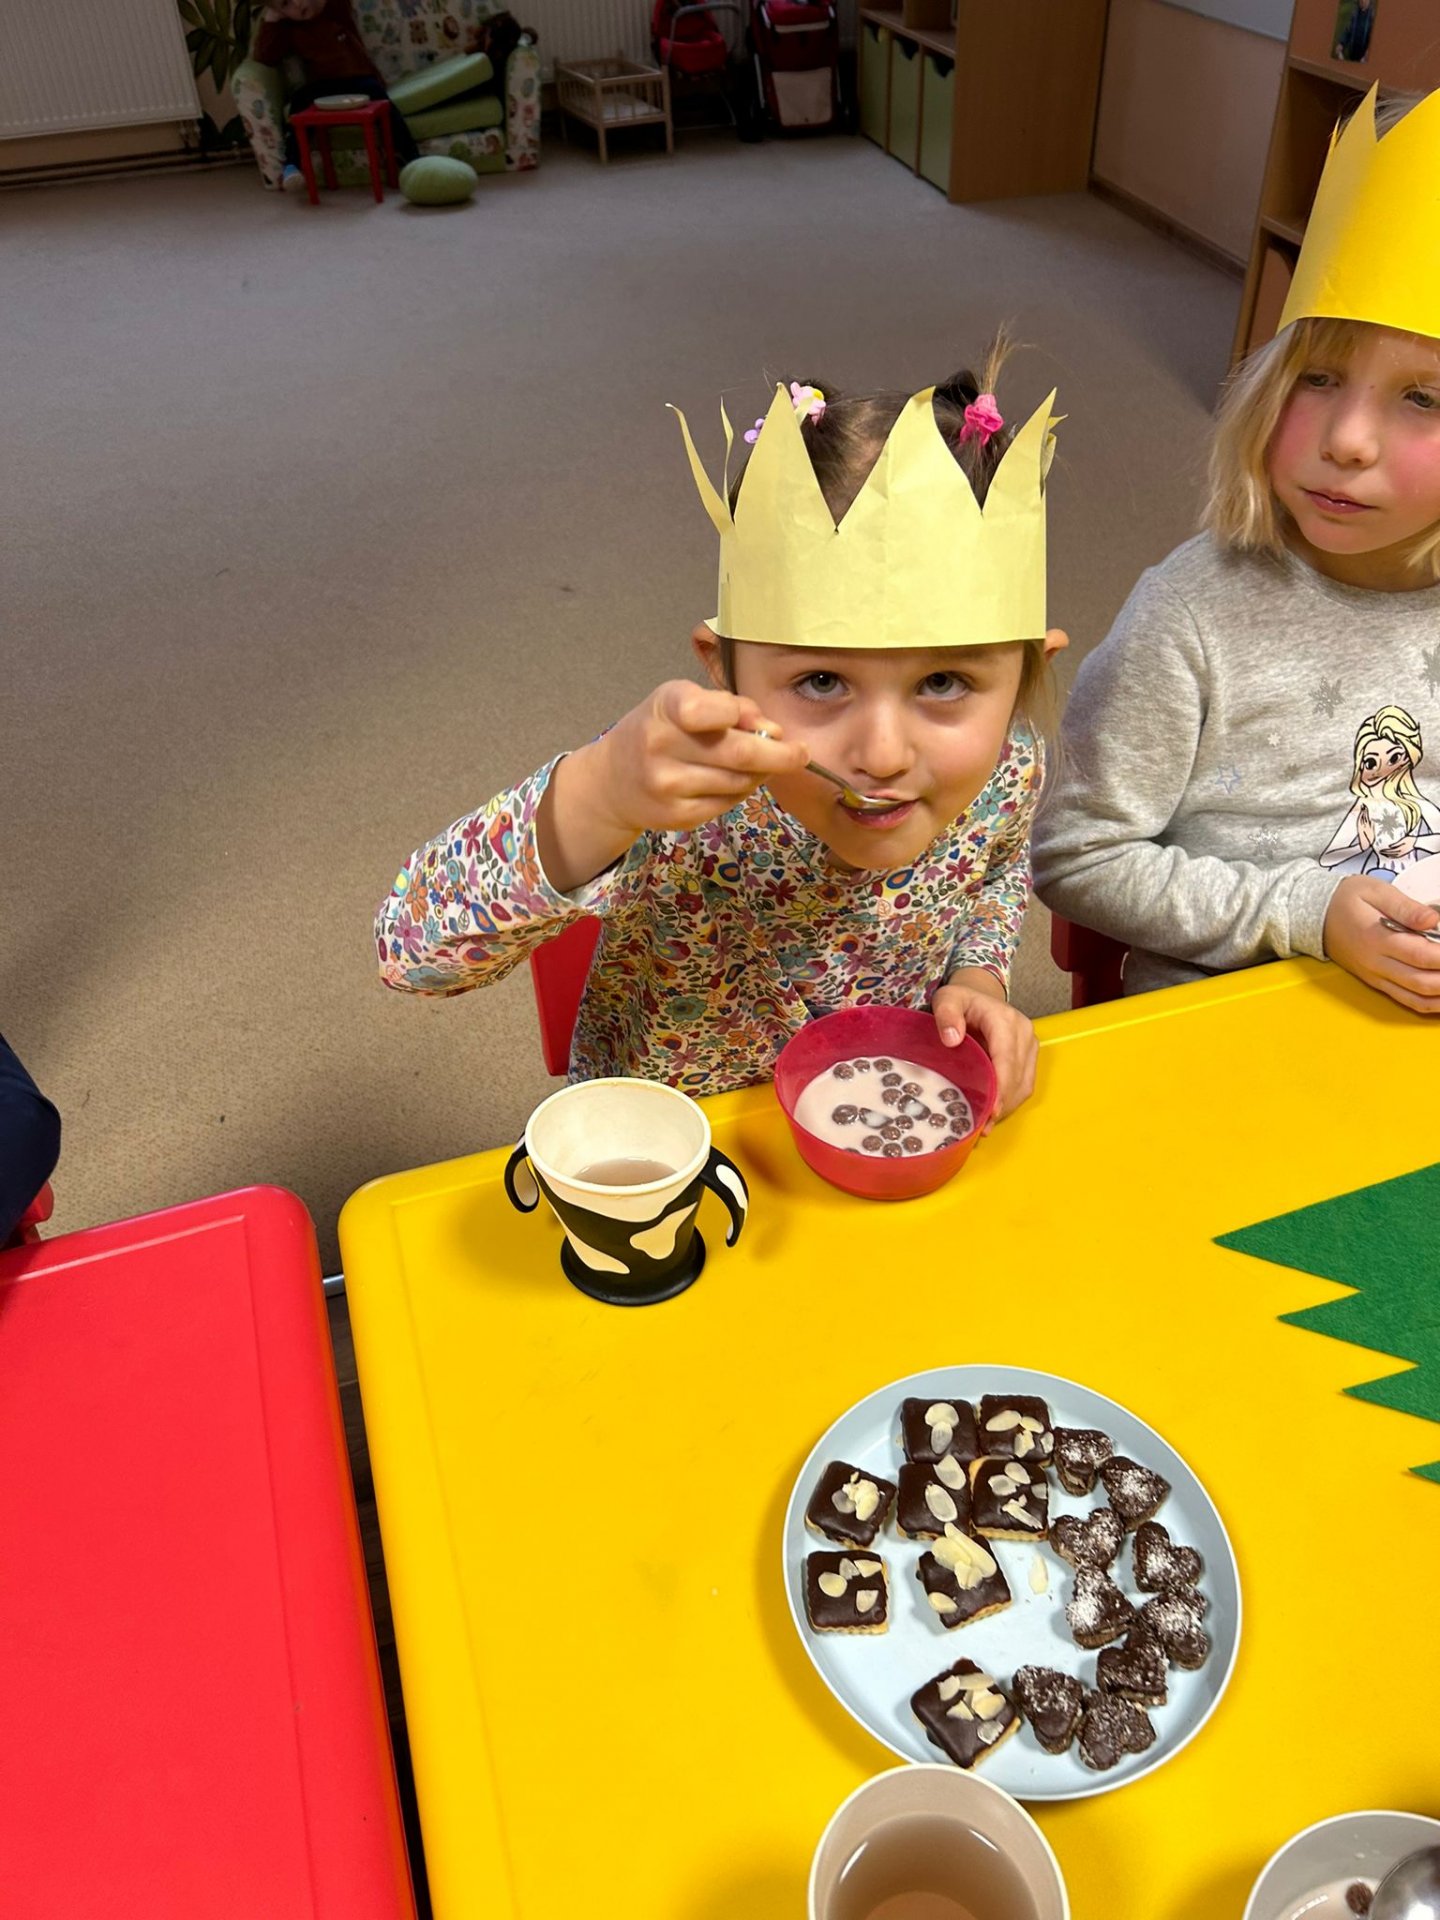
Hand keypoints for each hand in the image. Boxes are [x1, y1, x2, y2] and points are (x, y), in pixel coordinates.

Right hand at [537, 680, 808, 893]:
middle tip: (800, 753)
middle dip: (779, 754)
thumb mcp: (685, 701)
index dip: (737, 714)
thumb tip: (773, 731)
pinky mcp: (677, 816)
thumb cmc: (660, 729)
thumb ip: (730, 707)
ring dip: (759, 773)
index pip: (704, 709)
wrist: (613, 781)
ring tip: (756, 763)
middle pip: (738, 753)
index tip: (763, 722)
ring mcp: (667, 786)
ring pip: (740, 781)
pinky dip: (740, 792)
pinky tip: (731, 782)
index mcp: (665, 707)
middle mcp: (661, 746)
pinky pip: (728, 803)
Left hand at [932, 969, 1037, 1129]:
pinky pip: (1024, 1085)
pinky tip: (992, 1114)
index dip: (1001, 1086)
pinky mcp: (1029, 1058)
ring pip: (1024, 1084)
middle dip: (1001, 1103)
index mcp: (1006, 1021)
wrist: (979, 997)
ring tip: (985, 1125)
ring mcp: (1029, 1047)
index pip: (1007, 1058)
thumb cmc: (961, 1000)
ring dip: (1007, 1106)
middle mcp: (1024, 1034)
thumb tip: (952, 1039)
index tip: (991, 1110)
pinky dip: (1010, 1102)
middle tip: (981, 1126)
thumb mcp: (947, 999)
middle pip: (1017, 1076)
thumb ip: (947, 1014)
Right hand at [1323, 874, 1439, 1012]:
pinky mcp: (1376, 983)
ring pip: (1417, 998)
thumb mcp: (1375, 891)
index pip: (1422, 955)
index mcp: (1377, 939)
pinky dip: (1430, 1003)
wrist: (1313, 916)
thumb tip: (1434, 919)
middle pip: (1423, 982)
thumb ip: (1406, 907)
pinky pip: (1406, 1001)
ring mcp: (1376, 977)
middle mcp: (1376, 964)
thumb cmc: (1346, 899)